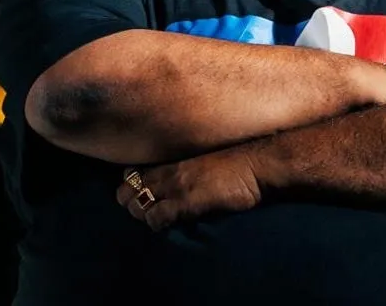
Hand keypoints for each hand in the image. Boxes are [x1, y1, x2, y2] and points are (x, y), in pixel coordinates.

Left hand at [116, 148, 262, 231]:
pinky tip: (167, 226)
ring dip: (142, 215)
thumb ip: (187, 171)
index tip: (139, 195)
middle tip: (143, 212)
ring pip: (137, 204)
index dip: (131, 186)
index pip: (133, 172)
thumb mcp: (206, 162)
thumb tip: (178, 186)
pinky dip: (156, 224)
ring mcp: (175, 185)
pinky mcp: (185, 202)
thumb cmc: (238, 163)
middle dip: (130, 202)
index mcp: (174, 159)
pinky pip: (156, 218)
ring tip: (155, 220)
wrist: (257, 165)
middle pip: (128, 189)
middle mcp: (169, 170)